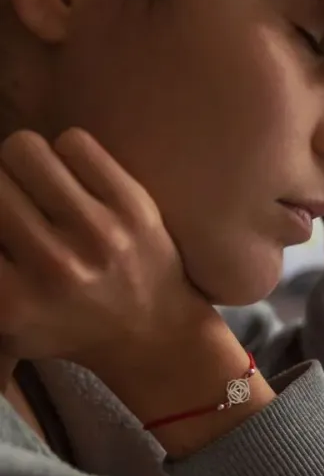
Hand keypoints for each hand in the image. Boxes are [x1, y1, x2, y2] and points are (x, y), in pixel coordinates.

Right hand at [0, 130, 217, 374]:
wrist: (155, 333)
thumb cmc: (66, 323)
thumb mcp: (4, 321)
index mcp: (11, 300)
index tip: (2, 222)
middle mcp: (54, 266)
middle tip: (12, 202)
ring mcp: (99, 234)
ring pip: (23, 147)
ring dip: (22, 163)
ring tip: (36, 186)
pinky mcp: (136, 207)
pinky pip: (74, 141)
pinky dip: (67, 154)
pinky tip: (75, 183)